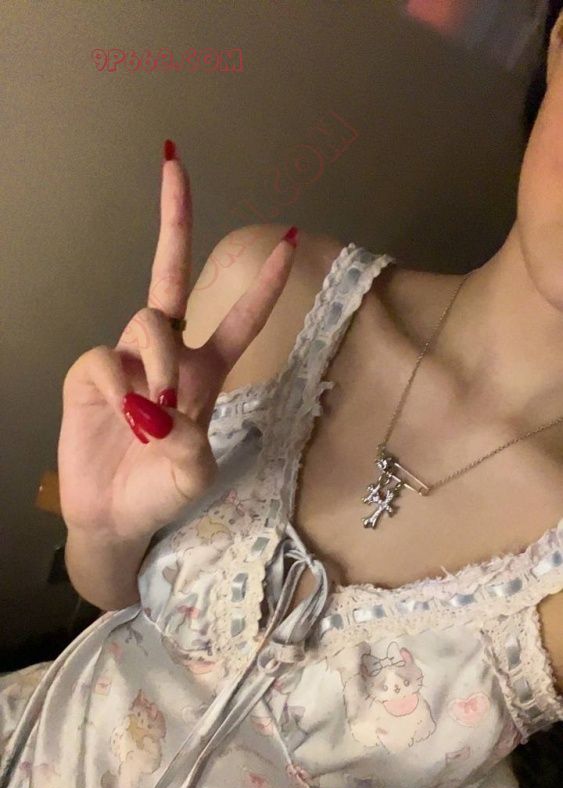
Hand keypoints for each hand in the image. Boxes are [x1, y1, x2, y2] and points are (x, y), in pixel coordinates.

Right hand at [58, 140, 297, 541]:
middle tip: (174, 161)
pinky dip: (123, 390)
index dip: (263, 284)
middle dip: (174, 218)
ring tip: (161, 413)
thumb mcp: (194, 475)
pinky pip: (107, 361)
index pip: (238, 320)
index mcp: (205, 372)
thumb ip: (193, 446)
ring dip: (162, 362)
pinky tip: (129, 420)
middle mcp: (166, 355)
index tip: (288, 238)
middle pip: (168, 274)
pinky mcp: (90, 374)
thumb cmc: (160, 493)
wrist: (115, 517)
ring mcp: (126, 360)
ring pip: (148, 322)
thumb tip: (166, 412)